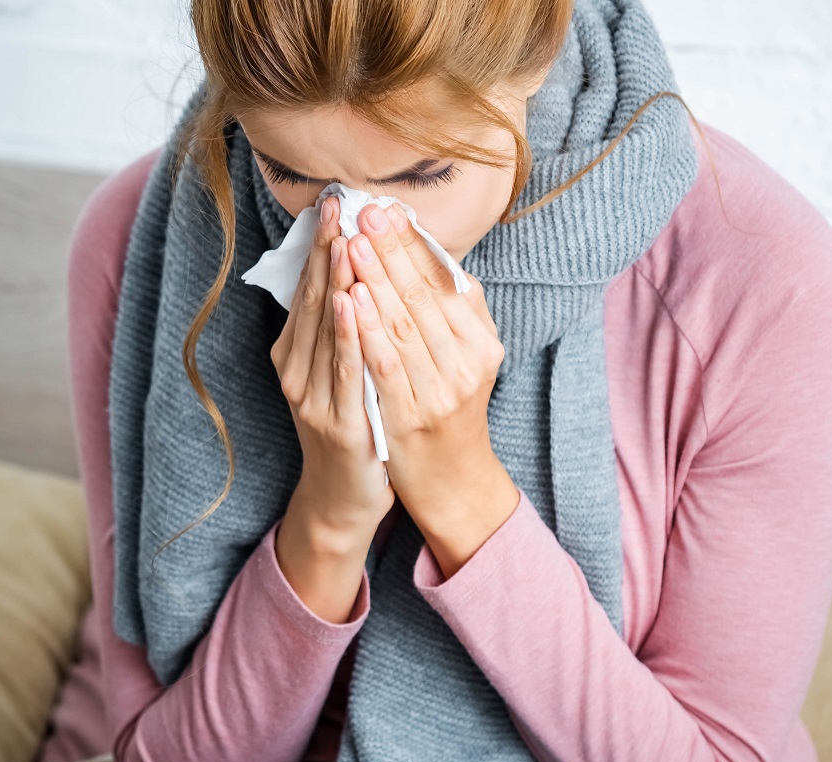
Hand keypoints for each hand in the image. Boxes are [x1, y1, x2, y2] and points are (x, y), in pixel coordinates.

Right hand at [268, 194, 396, 620]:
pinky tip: (352, 300)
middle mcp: (295, 371)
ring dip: (335, 281)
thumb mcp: (335, 374)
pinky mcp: (336, 421)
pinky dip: (346, 333)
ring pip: (325, 329)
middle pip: (313, 300)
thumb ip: (336, 331)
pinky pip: (344, 369)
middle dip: (326, 250)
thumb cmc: (350, 429)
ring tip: (344, 238)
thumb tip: (351, 273)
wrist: (343, 499)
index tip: (334, 203)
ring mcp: (311, 397)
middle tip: (338, 205)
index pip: (309, 290)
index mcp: (294, 355)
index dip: (320, 246)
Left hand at [341, 203, 518, 575]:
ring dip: (376, 280)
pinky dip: (368, 330)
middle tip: (364, 211)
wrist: (452, 484)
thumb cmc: (448, 410)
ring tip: (354, 241)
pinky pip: (385, 366)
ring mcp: (439, 392)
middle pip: (423, 296)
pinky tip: (350, 299)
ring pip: (404, 326)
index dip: (413, 243)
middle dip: (391, 250)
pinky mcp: (409, 417)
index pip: (444, 282)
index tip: (387, 208)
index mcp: (481, 343)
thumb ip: (456, 312)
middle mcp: (467, 364)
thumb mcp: (464, 359)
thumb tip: (434, 254)